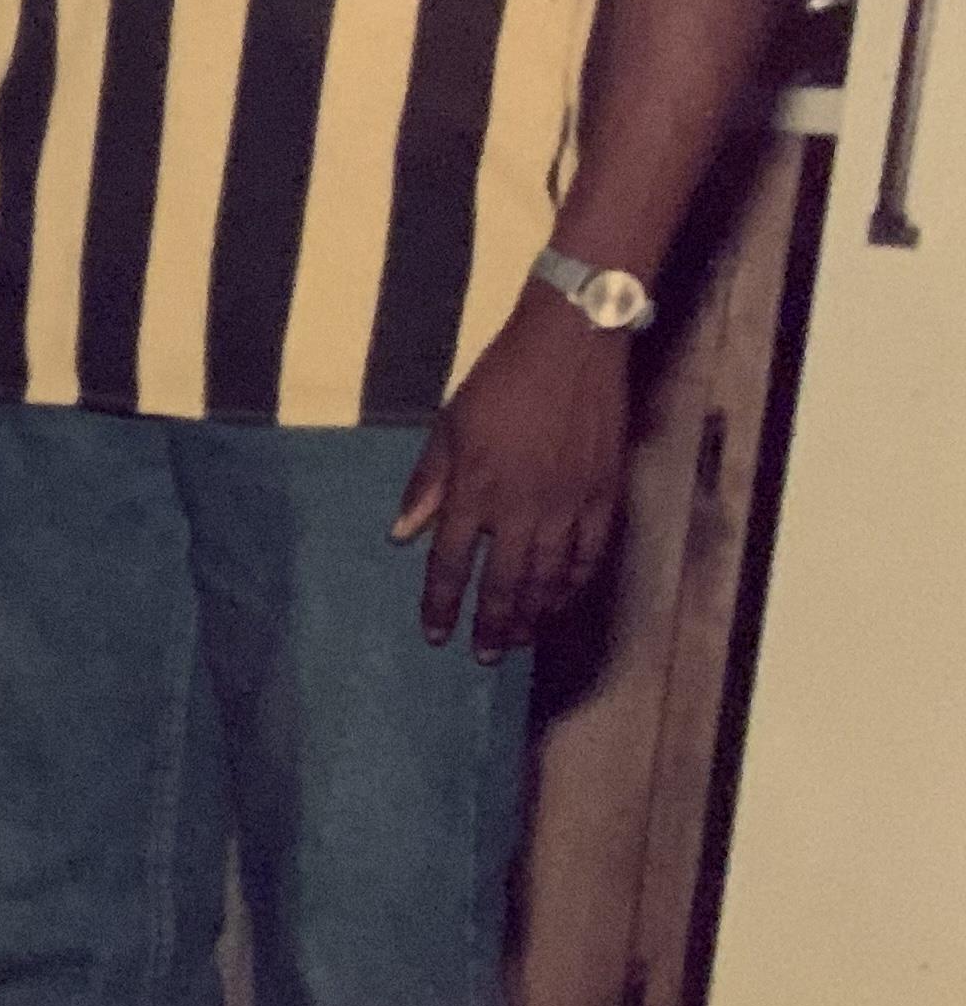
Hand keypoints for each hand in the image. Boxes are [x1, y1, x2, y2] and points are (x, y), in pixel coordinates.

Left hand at [393, 287, 633, 659]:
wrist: (570, 348)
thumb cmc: (501, 381)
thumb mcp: (450, 425)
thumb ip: (428, 483)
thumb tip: (401, 533)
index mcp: (474, 487)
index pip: (452, 561)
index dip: (442, 603)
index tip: (435, 635)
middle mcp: (519, 506)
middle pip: (504, 583)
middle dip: (490, 625)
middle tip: (483, 656)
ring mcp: (566, 506)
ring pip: (549, 579)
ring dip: (532, 616)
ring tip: (518, 642)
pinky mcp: (604, 498)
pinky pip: (589, 558)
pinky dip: (574, 587)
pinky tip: (561, 603)